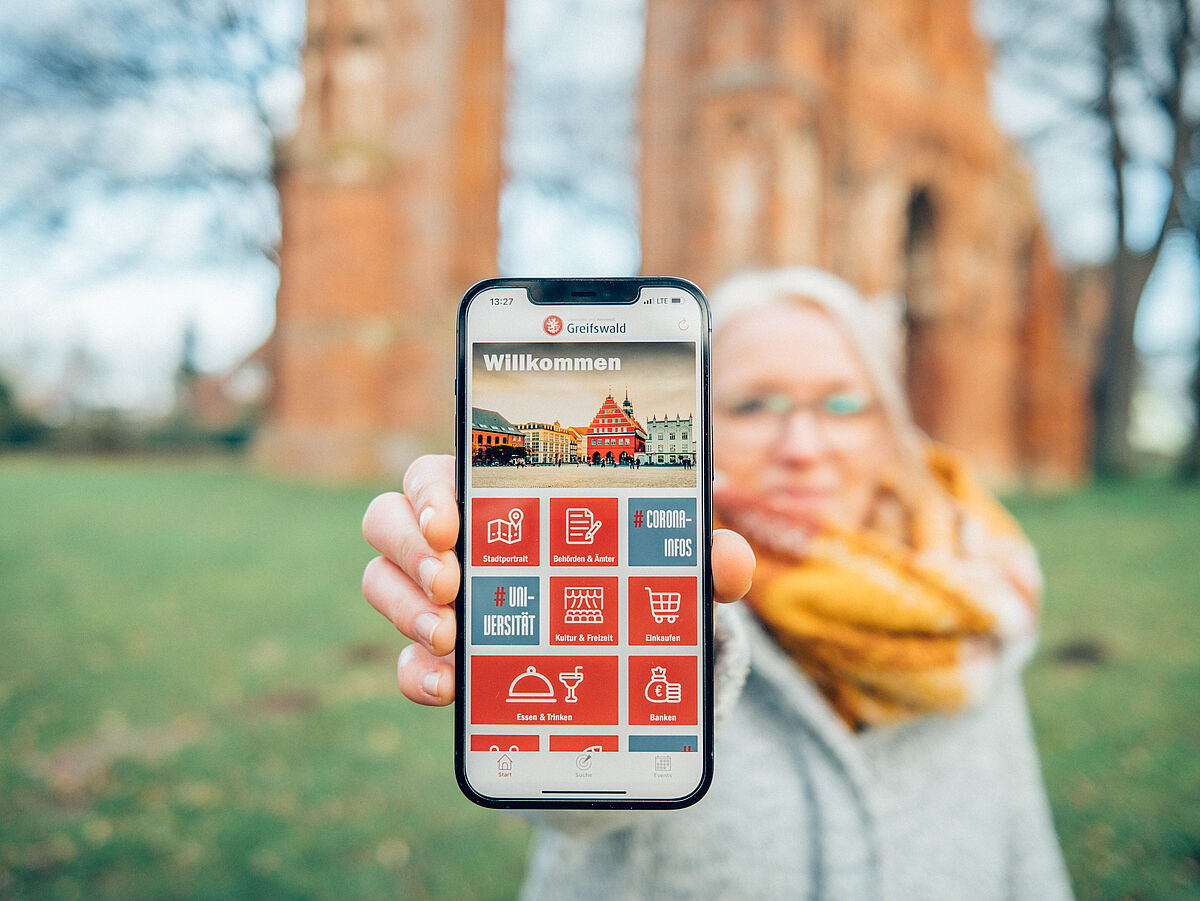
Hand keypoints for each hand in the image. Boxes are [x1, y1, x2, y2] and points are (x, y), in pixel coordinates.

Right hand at [362, 454, 755, 706]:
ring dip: (404, 606)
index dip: (428, 490)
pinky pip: (403, 660)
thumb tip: (729, 560)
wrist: (622, 654)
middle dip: (408, 547)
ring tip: (451, 635)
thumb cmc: (631, 579)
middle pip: (386, 519)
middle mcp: (452, 542)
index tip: (452, 521)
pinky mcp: (440, 656)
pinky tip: (450, 686)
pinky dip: (415, 672)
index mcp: (494, 498)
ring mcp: (437, 599)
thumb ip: (701, 555)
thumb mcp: (669, 565)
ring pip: (379, 581)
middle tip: (452, 581)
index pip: (435, 472)